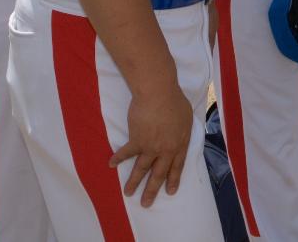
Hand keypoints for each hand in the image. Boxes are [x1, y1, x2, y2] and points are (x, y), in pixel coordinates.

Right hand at [109, 80, 193, 206]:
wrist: (159, 94)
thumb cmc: (175, 101)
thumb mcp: (187, 117)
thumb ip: (183, 130)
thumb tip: (181, 133)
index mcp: (180, 144)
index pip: (177, 166)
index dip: (173, 180)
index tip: (170, 192)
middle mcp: (166, 149)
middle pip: (159, 174)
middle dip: (152, 190)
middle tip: (146, 204)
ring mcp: (151, 146)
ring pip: (141, 169)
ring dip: (133, 182)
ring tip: (127, 193)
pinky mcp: (136, 140)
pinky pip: (126, 153)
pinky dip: (117, 158)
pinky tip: (111, 164)